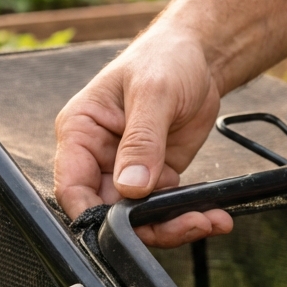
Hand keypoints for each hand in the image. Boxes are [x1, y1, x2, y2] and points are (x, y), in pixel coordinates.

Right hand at [54, 27, 233, 246]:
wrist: (199, 58)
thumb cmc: (164, 60)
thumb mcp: (153, 93)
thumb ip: (141, 141)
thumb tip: (131, 187)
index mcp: (81, 131)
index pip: (71, 186)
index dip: (91, 214)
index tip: (122, 228)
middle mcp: (98, 156)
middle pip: (107, 211)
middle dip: (143, 226)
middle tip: (185, 223)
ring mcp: (127, 170)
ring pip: (138, 217)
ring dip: (171, 226)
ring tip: (207, 220)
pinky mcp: (156, 177)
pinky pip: (164, 208)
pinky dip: (188, 215)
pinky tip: (214, 215)